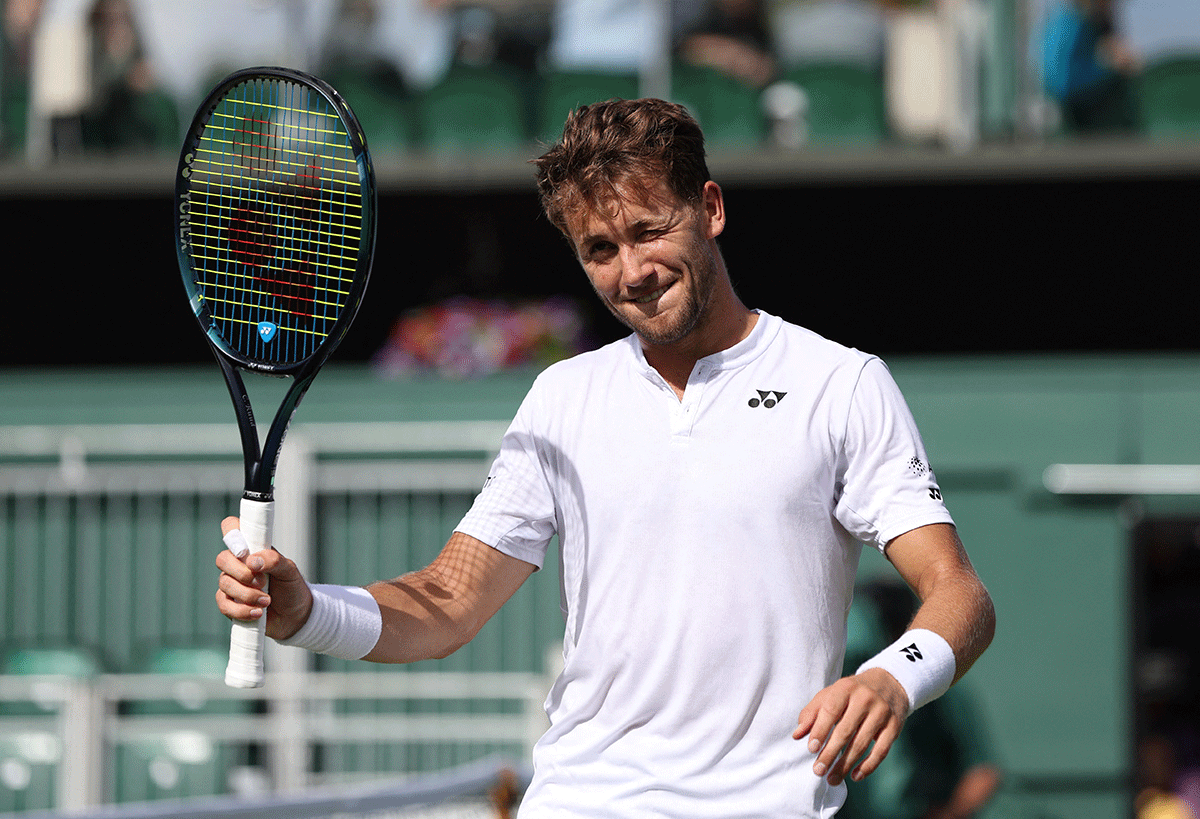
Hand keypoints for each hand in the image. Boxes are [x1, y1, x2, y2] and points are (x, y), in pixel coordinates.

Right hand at [215, 516, 312, 640]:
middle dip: (241, 572)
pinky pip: (224, 605)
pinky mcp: (230, 604)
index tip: (244, 550)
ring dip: (247, 595)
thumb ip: (274, 560)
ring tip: (267, 601)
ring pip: (224, 583)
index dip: (231, 532)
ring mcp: (231, 583)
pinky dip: (241, 610)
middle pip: (222, 559)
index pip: (232, 529)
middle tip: (262, 582)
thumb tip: (253, 561)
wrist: (295, 616)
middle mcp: (238, 564)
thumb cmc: (291, 587)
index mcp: (252, 549)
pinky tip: (258, 613)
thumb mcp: (289, 570)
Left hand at [793, 668, 908, 785]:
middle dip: (830, 753)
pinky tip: (855, 776)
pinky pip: (881, 751)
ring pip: (862, 744)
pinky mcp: (894, 727)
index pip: (831, 711)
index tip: (811, 749)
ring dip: (845, 765)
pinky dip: (868, 766)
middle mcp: (865, 699)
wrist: (888, 683)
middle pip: (845, 731)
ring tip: (832, 779)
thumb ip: (812, 713)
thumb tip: (797, 735)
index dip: (820, 731)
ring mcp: (882, 713)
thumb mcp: (830, 695)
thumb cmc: (851, 693)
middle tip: (818, 771)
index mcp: (846, 687)